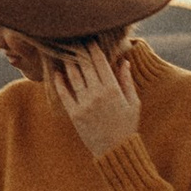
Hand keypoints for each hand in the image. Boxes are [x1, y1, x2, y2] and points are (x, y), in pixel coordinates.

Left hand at [49, 42, 139, 159]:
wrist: (116, 150)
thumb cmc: (127, 126)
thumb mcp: (133, 103)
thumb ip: (126, 81)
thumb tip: (124, 61)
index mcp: (113, 89)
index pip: (101, 62)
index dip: (94, 49)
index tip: (89, 39)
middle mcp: (97, 94)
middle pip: (85, 66)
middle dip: (79, 51)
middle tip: (73, 40)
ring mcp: (84, 104)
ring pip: (74, 77)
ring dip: (68, 63)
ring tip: (64, 52)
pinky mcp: (75, 114)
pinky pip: (65, 94)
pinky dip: (60, 83)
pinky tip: (57, 73)